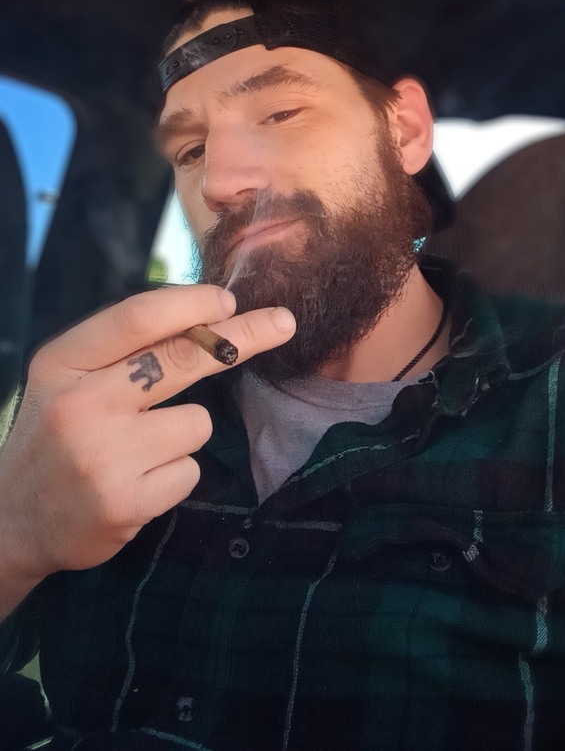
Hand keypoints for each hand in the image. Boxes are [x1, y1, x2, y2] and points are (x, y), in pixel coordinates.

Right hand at [0, 286, 294, 583]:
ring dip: (183, 433)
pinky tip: (137, 481)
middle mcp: (80, 404)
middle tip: (283, 322)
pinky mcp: (125, 503)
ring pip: (197, 423)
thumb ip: (123, 348)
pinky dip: (174, 474)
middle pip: (183, 357)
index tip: (229, 299)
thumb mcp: (67, 376)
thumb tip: (208, 314)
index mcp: (63, 362)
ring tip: (138, 450)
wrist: (12, 519)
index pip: (139, 317)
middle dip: (244, 336)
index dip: (194, 304)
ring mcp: (103, 457)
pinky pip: (190, 470)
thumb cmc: (56, 433)